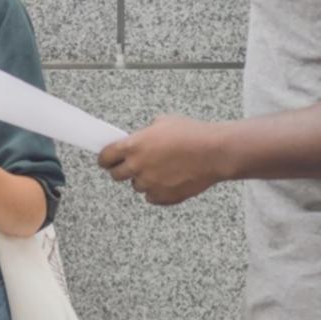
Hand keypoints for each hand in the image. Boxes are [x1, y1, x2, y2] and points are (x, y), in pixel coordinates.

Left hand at [97, 115, 230, 205]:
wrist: (215, 153)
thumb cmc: (193, 135)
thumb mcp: (163, 122)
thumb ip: (145, 134)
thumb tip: (139, 139)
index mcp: (133, 146)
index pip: (105, 157)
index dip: (105, 159)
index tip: (107, 160)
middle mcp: (137, 167)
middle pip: (116, 175)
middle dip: (122, 169)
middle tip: (134, 164)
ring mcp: (150, 184)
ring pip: (136, 186)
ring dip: (143, 179)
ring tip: (161, 169)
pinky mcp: (163, 197)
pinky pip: (151, 197)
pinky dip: (157, 190)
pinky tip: (169, 179)